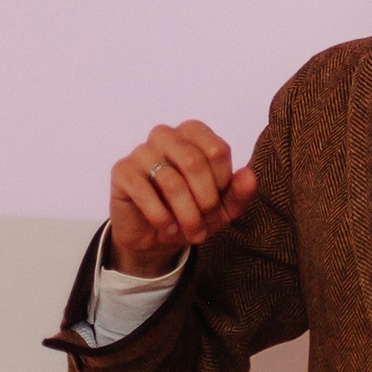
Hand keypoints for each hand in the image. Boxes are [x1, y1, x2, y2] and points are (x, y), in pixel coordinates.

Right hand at [107, 120, 259, 277]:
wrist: (154, 238)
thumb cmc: (190, 213)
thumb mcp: (222, 209)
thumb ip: (239, 192)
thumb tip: (250, 176)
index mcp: (193, 134)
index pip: (217, 150)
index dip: (222, 184)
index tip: (218, 204)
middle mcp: (166, 135)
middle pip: (194, 162)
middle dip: (205, 201)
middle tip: (205, 224)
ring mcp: (141, 151)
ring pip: (171, 181)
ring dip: (186, 215)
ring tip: (190, 233)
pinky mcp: (122, 171)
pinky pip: (144, 192)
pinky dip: (161, 216)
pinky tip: (167, 227)